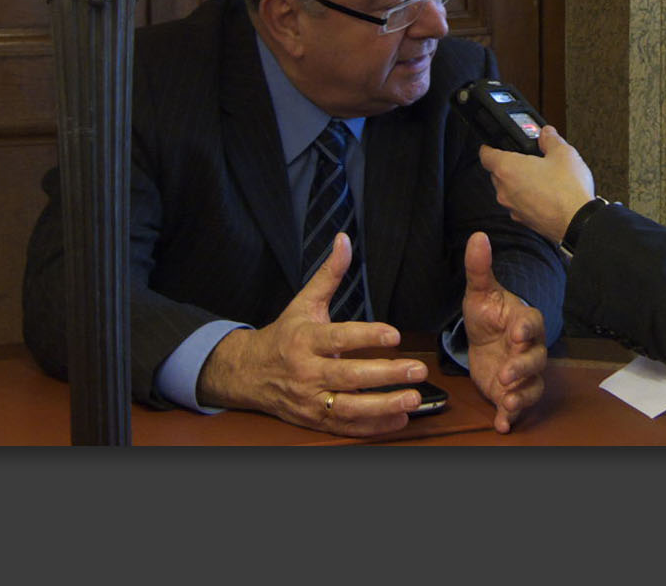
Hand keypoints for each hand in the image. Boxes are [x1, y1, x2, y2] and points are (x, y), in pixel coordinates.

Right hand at [195, 233, 429, 435]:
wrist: (248, 374)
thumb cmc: (283, 336)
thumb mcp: (303, 303)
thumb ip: (329, 275)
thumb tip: (344, 240)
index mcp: (304, 340)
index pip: (338, 338)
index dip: (367, 337)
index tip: (395, 335)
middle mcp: (306, 372)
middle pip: (348, 376)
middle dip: (385, 374)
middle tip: (418, 369)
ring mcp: (309, 399)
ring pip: (348, 407)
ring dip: (383, 406)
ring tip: (413, 399)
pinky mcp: (313, 420)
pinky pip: (344, 426)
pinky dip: (372, 426)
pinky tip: (399, 420)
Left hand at [461, 231, 547, 432]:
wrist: (484, 340)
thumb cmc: (487, 315)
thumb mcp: (479, 293)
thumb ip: (479, 268)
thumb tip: (478, 236)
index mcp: (524, 322)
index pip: (532, 324)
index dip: (527, 330)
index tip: (517, 334)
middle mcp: (529, 349)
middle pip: (535, 359)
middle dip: (522, 368)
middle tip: (505, 374)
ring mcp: (524, 373)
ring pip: (532, 386)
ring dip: (521, 395)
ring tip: (507, 402)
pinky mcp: (512, 392)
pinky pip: (519, 406)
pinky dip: (512, 416)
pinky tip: (502, 423)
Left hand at [479, 126, 594, 243]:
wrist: (579, 222)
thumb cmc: (567, 191)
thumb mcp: (563, 153)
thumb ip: (551, 139)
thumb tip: (546, 133)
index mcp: (508, 169)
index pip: (486, 155)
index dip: (488, 147)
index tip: (492, 145)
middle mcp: (505, 190)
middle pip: (497, 173)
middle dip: (509, 165)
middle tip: (526, 159)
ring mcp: (513, 207)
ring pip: (508, 190)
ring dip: (519, 183)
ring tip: (540, 177)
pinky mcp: (524, 220)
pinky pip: (519, 204)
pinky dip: (527, 198)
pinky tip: (545, 194)